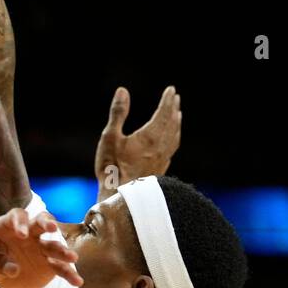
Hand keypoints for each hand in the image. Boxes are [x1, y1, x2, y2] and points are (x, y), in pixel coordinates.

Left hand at [0, 208, 81, 287]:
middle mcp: (28, 233)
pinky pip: (60, 267)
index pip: (16, 216)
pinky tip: (77, 282)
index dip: (21, 222)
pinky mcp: (47, 264)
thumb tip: (13, 269)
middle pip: (40, 221)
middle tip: (52, 228)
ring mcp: (40, 248)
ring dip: (63, 250)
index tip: (22, 235)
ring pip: (54, 245)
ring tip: (73, 258)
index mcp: (8, 225)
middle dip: (47, 223)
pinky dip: (69, 273)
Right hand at [94, 86, 181, 200]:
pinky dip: (174, 137)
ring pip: (174, 135)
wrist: (122, 197)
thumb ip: (118, 113)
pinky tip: (171, 140)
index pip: (163, 113)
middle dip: (173, 108)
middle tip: (175, 98)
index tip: (171, 90)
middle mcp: (160, 145)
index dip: (167, 100)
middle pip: (172, 122)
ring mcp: (162, 158)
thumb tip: (123, 91)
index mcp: (150, 136)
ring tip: (178, 115)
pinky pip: (172, 147)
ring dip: (176, 122)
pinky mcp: (161, 168)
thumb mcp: (110, 136)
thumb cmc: (112, 166)